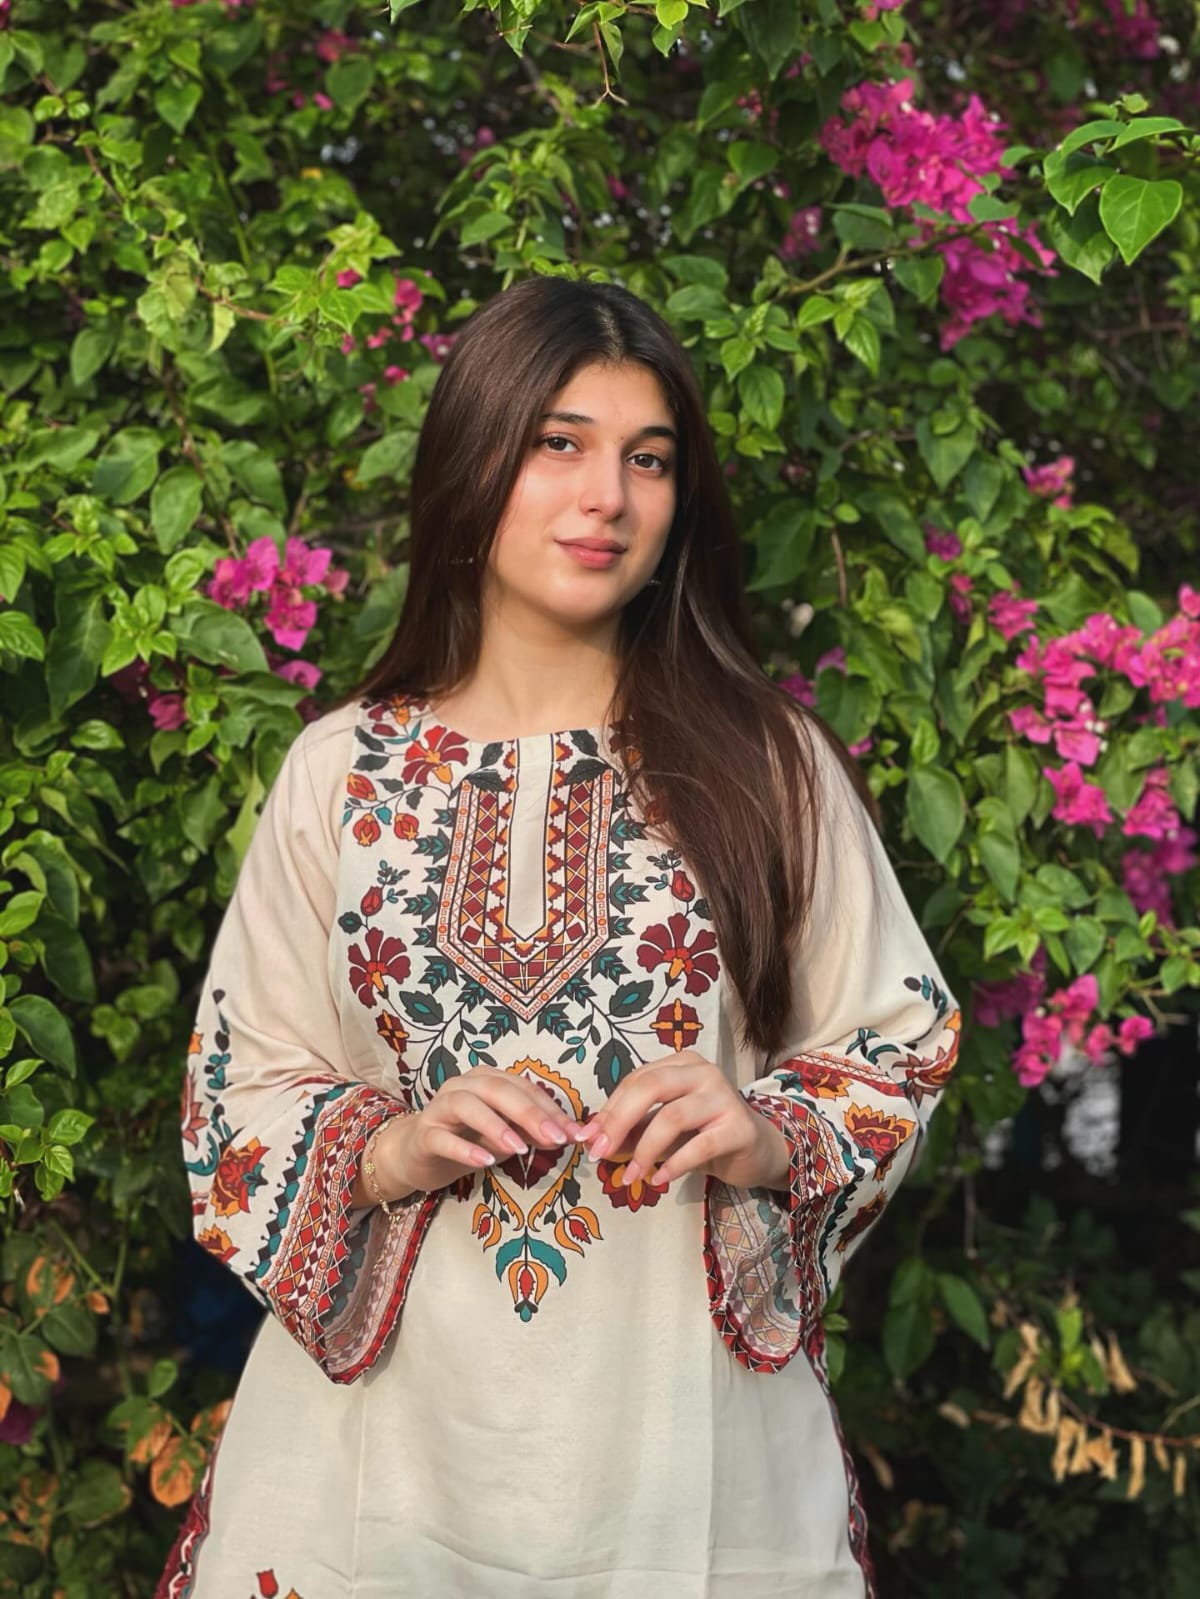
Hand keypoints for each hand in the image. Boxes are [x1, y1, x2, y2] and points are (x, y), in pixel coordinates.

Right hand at [373, 1067, 582, 1197]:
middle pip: (497, 1090)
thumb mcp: (505, 1137)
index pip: (523, 1088)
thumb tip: (567, 1136)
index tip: (574, 1133)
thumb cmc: (466, 1140)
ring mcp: (439, 1107)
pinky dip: (465, 1149)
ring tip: (520, 1149)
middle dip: (529, 1113)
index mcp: (486, 1079)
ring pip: (468, 1105)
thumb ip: (531, 1133)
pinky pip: (442, 1138)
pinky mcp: (423, 1134)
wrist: (417, 1156)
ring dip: (497, 1126)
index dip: (550, 1109)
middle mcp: (462, 1085)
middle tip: (555, 1138)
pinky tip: (485, 1162)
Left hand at [573, 1050, 790, 1191]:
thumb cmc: (704, 1134)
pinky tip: (659, 1178)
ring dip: (644, 1149)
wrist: (756, 1150)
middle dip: (618, 1121)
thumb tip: (594, 1141)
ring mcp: (723, 1096)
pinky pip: (699, 1145)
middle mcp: (702, 1072)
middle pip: (650, 1087)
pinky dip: (674, 1164)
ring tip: (631, 1175)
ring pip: (672, 1116)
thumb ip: (632, 1130)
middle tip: (599, 1152)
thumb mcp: (663, 1129)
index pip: (636, 1080)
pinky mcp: (739, 1127)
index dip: (608, 1110)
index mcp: (681, 1064)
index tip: (588, 1139)